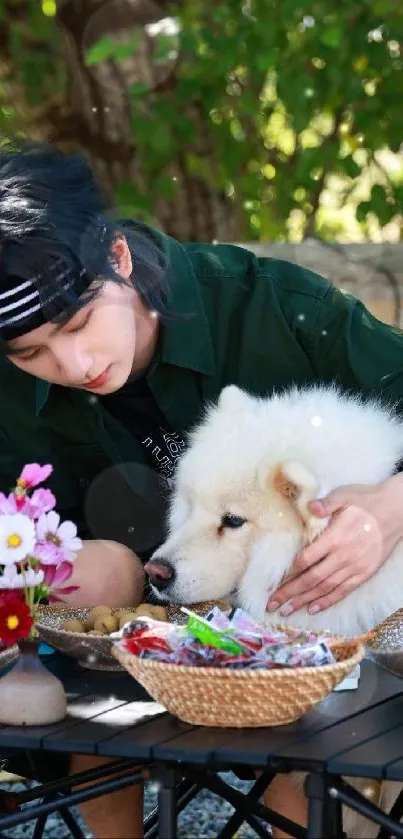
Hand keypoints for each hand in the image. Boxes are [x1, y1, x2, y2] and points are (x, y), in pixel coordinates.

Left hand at [266, 473, 402, 616]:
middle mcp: (344, 556)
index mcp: (335, 538)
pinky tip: (313, 608)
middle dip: (290, 592)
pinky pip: (343, 591)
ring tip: (287, 610)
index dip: (290, 571)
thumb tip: (310, 507)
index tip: (276, 579)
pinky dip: (327, 601)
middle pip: (312, 579)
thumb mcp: (344, 495)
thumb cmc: (366, 500)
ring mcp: (355, 567)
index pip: (307, 560)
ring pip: (325, 588)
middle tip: (272, 604)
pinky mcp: (365, 573)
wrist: (396, 510)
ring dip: (304, 600)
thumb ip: (325, 504)